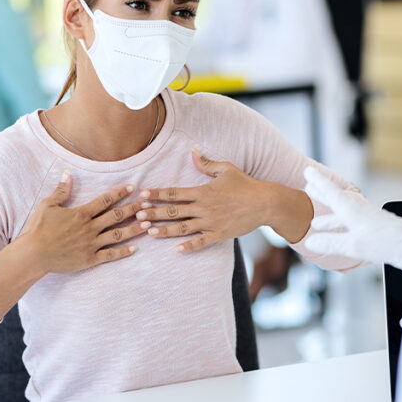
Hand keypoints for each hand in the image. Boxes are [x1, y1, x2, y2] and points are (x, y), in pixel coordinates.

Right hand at [19, 172, 147, 274]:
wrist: (32, 254)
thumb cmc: (37, 229)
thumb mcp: (48, 205)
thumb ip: (62, 191)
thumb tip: (68, 173)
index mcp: (81, 214)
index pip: (105, 200)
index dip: (120, 193)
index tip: (133, 187)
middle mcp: (89, 228)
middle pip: (116, 216)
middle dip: (134, 209)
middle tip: (149, 204)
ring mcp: (91, 244)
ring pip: (117, 235)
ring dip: (134, 229)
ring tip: (148, 224)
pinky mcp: (89, 259)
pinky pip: (110, 255)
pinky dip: (123, 252)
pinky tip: (135, 248)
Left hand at [135, 149, 311, 252]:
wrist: (265, 203)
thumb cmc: (246, 184)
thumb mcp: (226, 169)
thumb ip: (206, 163)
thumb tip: (193, 150)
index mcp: (203, 191)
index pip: (175, 193)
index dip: (157, 194)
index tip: (142, 195)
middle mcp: (204, 207)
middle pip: (174, 211)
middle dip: (154, 213)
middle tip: (136, 216)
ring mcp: (211, 222)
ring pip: (183, 228)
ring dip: (165, 230)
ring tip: (149, 232)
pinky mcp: (220, 234)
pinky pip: (202, 242)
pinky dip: (189, 246)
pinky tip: (176, 250)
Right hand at [302, 167, 401, 280]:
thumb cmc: (388, 244)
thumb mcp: (354, 246)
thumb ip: (331, 243)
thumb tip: (311, 241)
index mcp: (353, 210)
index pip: (331, 192)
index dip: (318, 182)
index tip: (308, 171)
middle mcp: (360, 211)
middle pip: (337, 200)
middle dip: (322, 195)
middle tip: (308, 188)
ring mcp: (369, 220)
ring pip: (344, 214)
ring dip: (329, 216)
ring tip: (316, 222)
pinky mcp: (376, 230)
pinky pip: (352, 224)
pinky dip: (341, 226)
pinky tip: (341, 235)